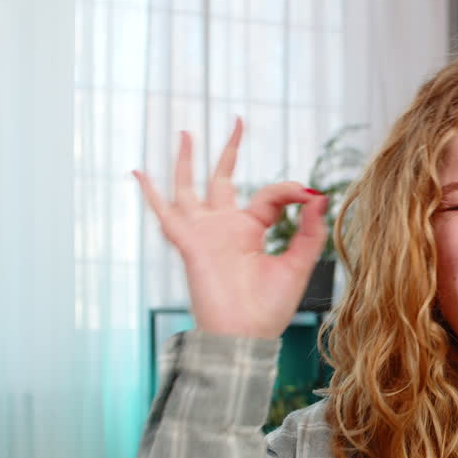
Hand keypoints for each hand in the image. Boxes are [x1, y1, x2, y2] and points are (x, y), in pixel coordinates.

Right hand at [133, 118, 328, 339]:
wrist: (246, 335)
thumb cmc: (269, 309)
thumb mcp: (298, 265)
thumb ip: (308, 231)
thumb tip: (318, 194)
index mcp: (251, 232)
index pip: (269, 196)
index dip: (290, 190)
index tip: (309, 193)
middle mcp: (225, 228)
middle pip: (223, 180)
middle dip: (229, 152)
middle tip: (237, 121)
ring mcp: (205, 233)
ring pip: (190, 188)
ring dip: (187, 161)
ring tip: (185, 131)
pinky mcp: (189, 243)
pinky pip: (166, 213)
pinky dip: (151, 193)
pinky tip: (138, 172)